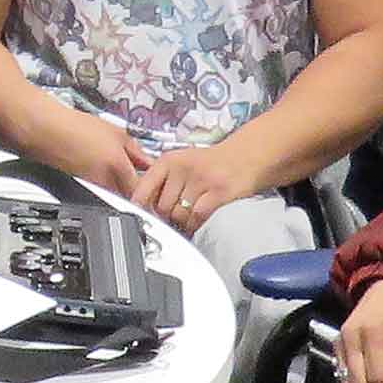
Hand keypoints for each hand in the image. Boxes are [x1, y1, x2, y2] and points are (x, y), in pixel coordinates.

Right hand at [46, 110, 156, 202]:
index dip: (151, 189)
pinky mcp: (84, 188)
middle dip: (138, 189)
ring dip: (122, 186)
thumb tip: (149, 163)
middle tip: (140, 174)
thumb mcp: (117, 133)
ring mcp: (94, 188)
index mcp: (118, 168)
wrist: (48, 132)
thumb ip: (137, 152)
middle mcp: (106, 184)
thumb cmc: (77, 129)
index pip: (143, 191)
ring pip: (116, 194)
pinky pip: (102, 190)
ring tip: (119, 167)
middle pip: (130, 196)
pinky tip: (102, 167)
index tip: (155, 182)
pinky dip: (107, 183)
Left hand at [140, 142, 254, 242]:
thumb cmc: (211, 163)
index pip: (144, 186)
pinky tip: (194, 224)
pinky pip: (196, 217)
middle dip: (164, 218)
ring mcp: (201, 180)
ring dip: (180, 223)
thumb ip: (161, 180)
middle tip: (169, 220)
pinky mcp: (218, 192)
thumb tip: (141, 204)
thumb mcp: (181, 163)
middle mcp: (182, 168)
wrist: (245, 156)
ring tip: (184, 220)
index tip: (138, 216)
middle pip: (161, 206)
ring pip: (178, 214)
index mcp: (169, 160)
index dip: (139, 205)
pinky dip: (193, 226)